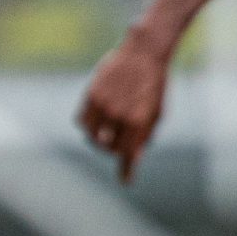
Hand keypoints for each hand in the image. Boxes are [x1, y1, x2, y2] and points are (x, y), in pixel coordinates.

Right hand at [78, 37, 170, 182]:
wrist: (143, 54)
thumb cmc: (153, 86)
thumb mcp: (155, 114)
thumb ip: (143, 136)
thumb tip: (132, 158)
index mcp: (138, 121)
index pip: (127, 154)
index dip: (126, 169)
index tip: (125, 180)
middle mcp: (118, 115)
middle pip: (107, 148)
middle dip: (113, 151)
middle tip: (118, 146)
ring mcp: (103, 104)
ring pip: (90, 136)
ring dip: (97, 140)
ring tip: (105, 135)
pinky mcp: (90, 94)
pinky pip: (81, 121)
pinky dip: (87, 126)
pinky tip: (96, 122)